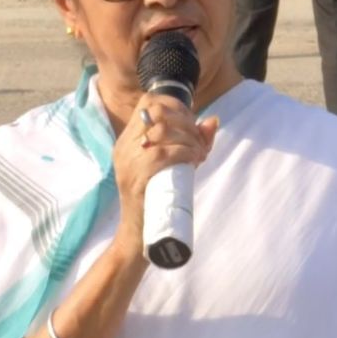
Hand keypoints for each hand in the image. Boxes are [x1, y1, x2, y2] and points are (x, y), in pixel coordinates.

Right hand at [111, 94, 219, 253]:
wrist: (137, 236)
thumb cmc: (156, 199)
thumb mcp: (173, 166)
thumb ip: (191, 144)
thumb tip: (212, 121)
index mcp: (128, 140)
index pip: (148, 102)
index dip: (175, 105)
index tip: (192, 122)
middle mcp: (124, 147)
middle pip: (156, 111)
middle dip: (185, 120)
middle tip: (199, 140)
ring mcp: (128, 162)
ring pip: (162, 131)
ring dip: (188, 137)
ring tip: (199, 152)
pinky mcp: (135, 178)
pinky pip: (162, 153)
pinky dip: (183, 152)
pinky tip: (194, 158)